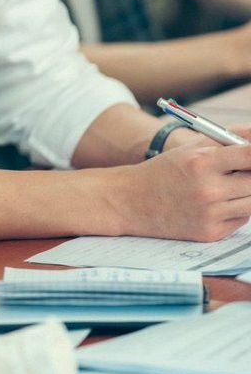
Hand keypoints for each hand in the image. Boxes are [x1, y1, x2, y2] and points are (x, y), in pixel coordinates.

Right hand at [125, 139, 250, 240]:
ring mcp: (211, 214)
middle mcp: (208, 190)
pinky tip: (220, 201)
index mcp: (202, 162)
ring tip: (231, 184)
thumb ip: (228, 139)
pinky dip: (238, 208)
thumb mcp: (192, 147)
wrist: (135, 200)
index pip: (249, 155)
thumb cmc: (166, 170)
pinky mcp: (211, 233)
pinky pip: (241, 219)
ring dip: (247, 192)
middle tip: (245, 171)